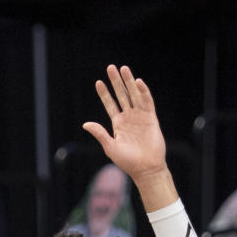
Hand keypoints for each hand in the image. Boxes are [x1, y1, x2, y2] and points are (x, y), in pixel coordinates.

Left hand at [82, 64, 165, 181]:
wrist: (146, 169)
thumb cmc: (127, 162)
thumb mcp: (110, 147)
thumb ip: (100, 134)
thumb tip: (85, 124)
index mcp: (118, 124)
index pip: (110, 104)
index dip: (104, 94)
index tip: (98, 82)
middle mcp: (129, 118)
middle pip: (122, 95)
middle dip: (116, 82)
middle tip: (111, 67)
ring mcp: (140, 117)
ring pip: (134, 95)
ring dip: (129, 82)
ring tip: (124, 69)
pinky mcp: (151, 118)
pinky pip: (147, 102)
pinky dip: (143, 92)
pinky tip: (138, 82)